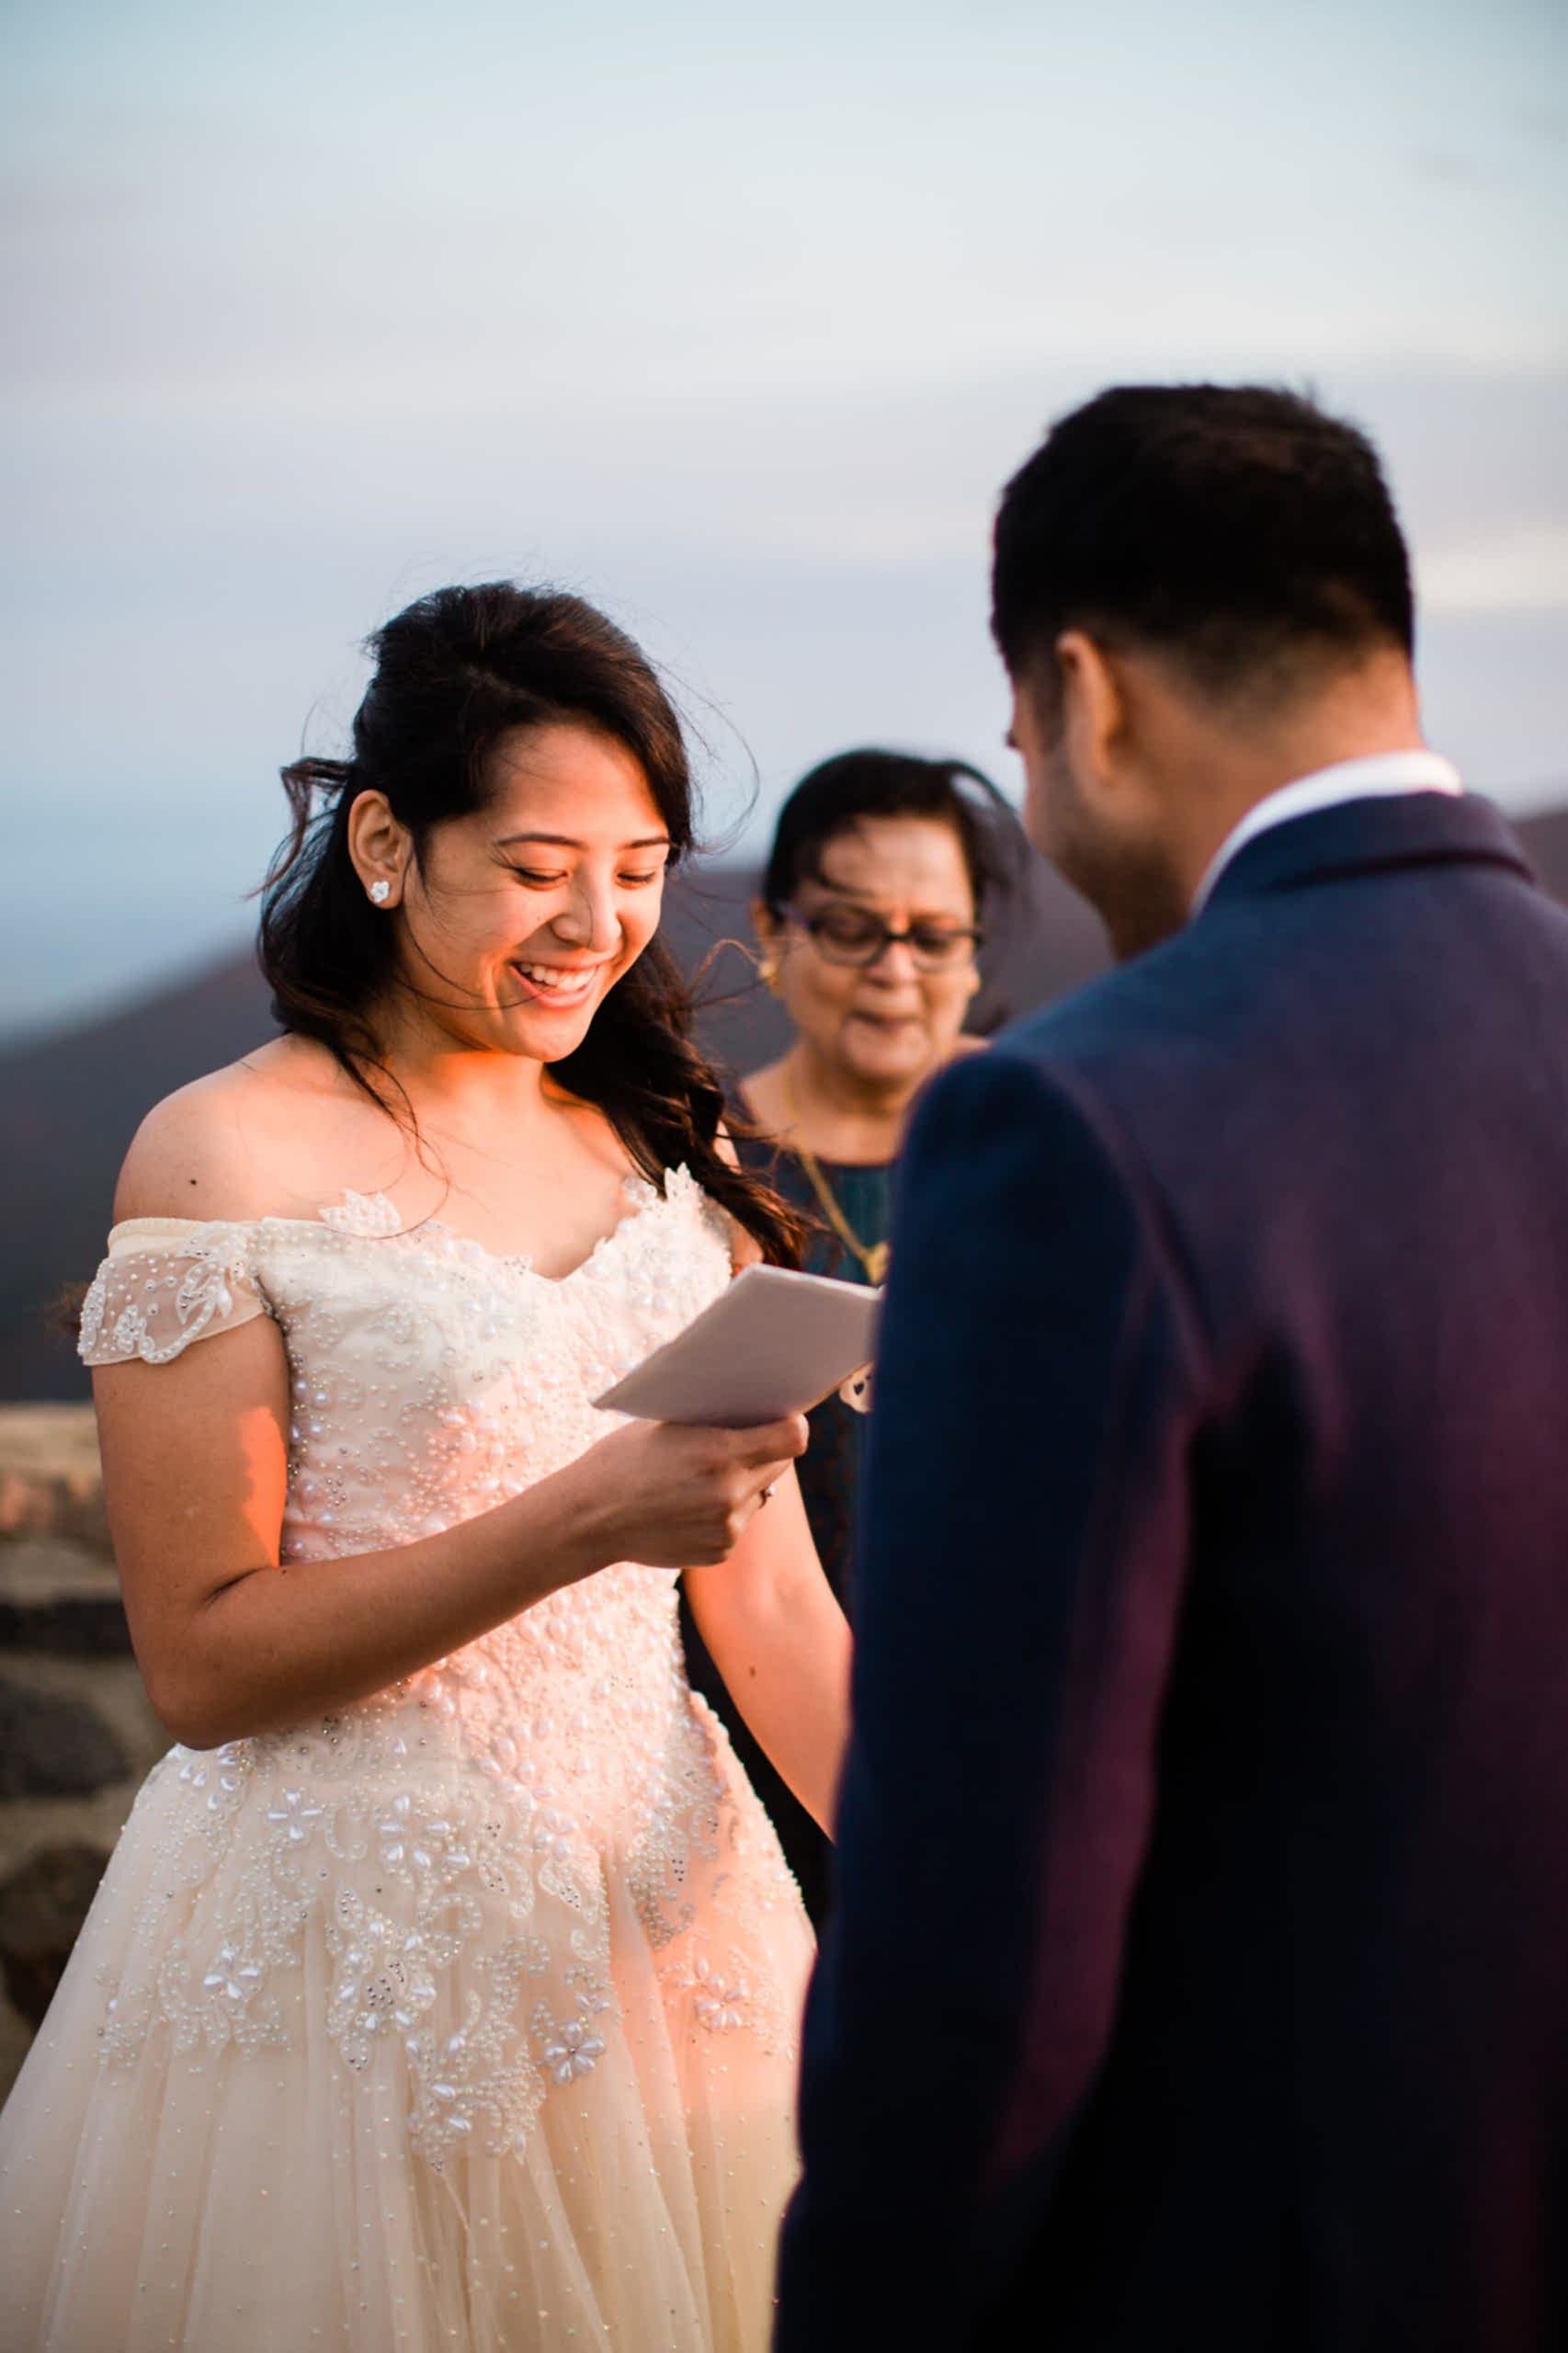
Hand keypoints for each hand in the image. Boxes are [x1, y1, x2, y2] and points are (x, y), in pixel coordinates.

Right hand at [576, 1414, 808, 1568]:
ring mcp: (727, 1528)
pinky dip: (723, 1513)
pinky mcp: (719, 1552)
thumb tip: (758, 1416)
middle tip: (739, 1443)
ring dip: (743, 1484)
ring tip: (699, 1479)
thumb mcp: (669, 1427)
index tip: (785, 1419)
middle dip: (765, 1452)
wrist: (589, 1518)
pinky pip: (738, 1523)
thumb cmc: (623, 1460)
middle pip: (780, 1465)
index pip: (793, 1438)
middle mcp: (730, 1493)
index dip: (792, 1425)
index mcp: (719, 1453)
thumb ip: (717, 1425)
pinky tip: (688, 1508)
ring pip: (759, 1495)